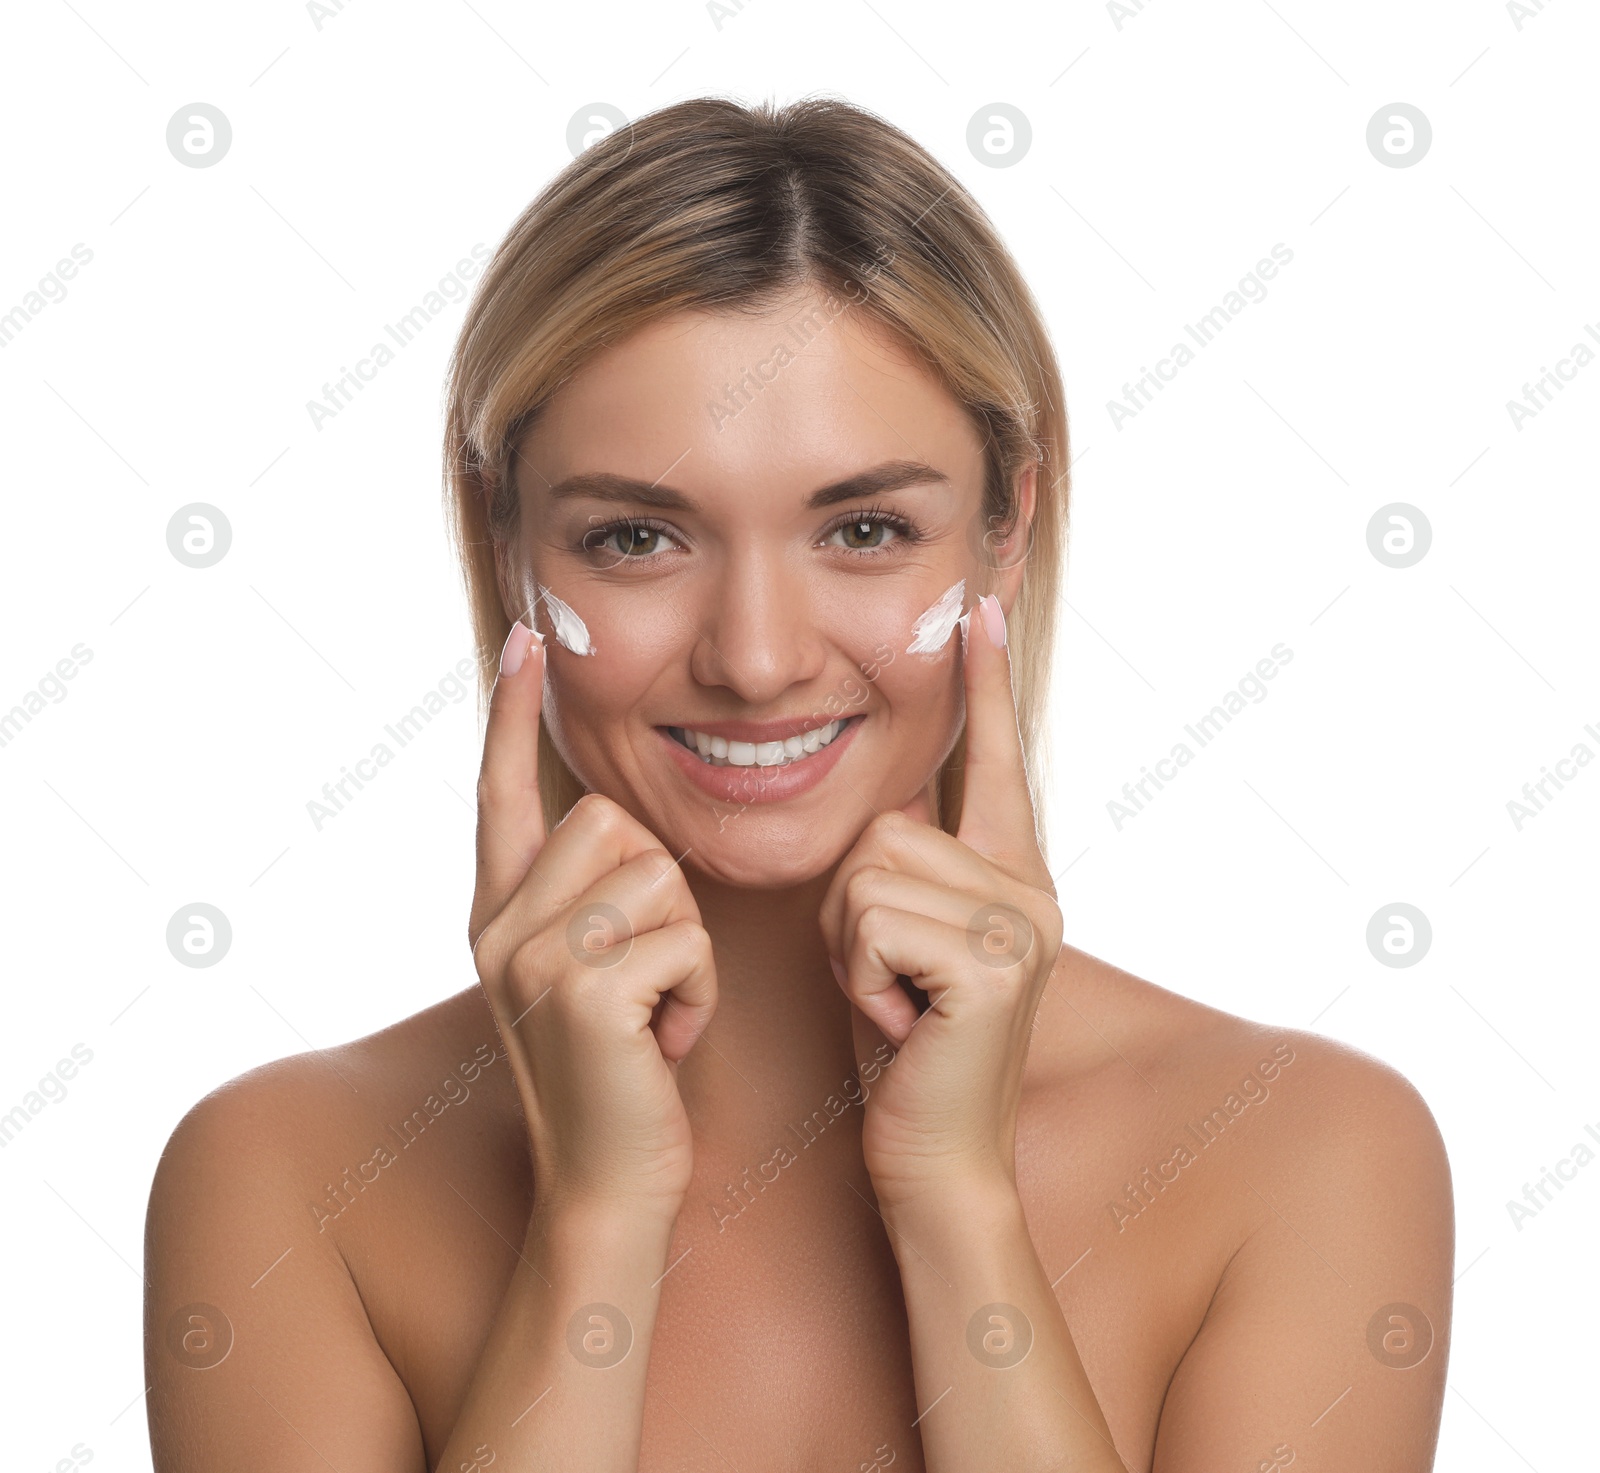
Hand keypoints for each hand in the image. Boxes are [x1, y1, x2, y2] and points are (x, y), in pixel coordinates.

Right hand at [469, 621, 717, 1223]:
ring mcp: (530, 956)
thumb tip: (628, 828)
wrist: (610, 1185)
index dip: (514, 713)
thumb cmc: (621, 1075)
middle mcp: (498, 925)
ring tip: (658, 1013)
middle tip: (649, 976)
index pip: (503, 789)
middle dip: (660, 889)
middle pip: (612, 819)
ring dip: (686, 946)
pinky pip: (683, 936)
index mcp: (499, 913)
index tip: (526, 636)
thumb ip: (588, 899)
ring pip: (655, 872)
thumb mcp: (588, 975)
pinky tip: (668, 1044)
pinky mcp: (580, 991)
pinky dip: (699, 991)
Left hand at [818, 593, 1062, 1209]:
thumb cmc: (902, 1049)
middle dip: (848, 910)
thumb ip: (904, 869)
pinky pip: (868, 920)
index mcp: (1010, 876)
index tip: (981, 606)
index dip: (985, 685)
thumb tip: (887, 803)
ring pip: (865, 871)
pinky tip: (899, 1021)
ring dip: (847, 947)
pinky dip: (856, 976)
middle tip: (886, 980)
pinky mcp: (995, 961)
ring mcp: (1022, 922)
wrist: (933, 1157)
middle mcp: (1030, 889)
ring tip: (894, 1001)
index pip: (997, 762)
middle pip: (882, 827)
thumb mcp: (894, 942)